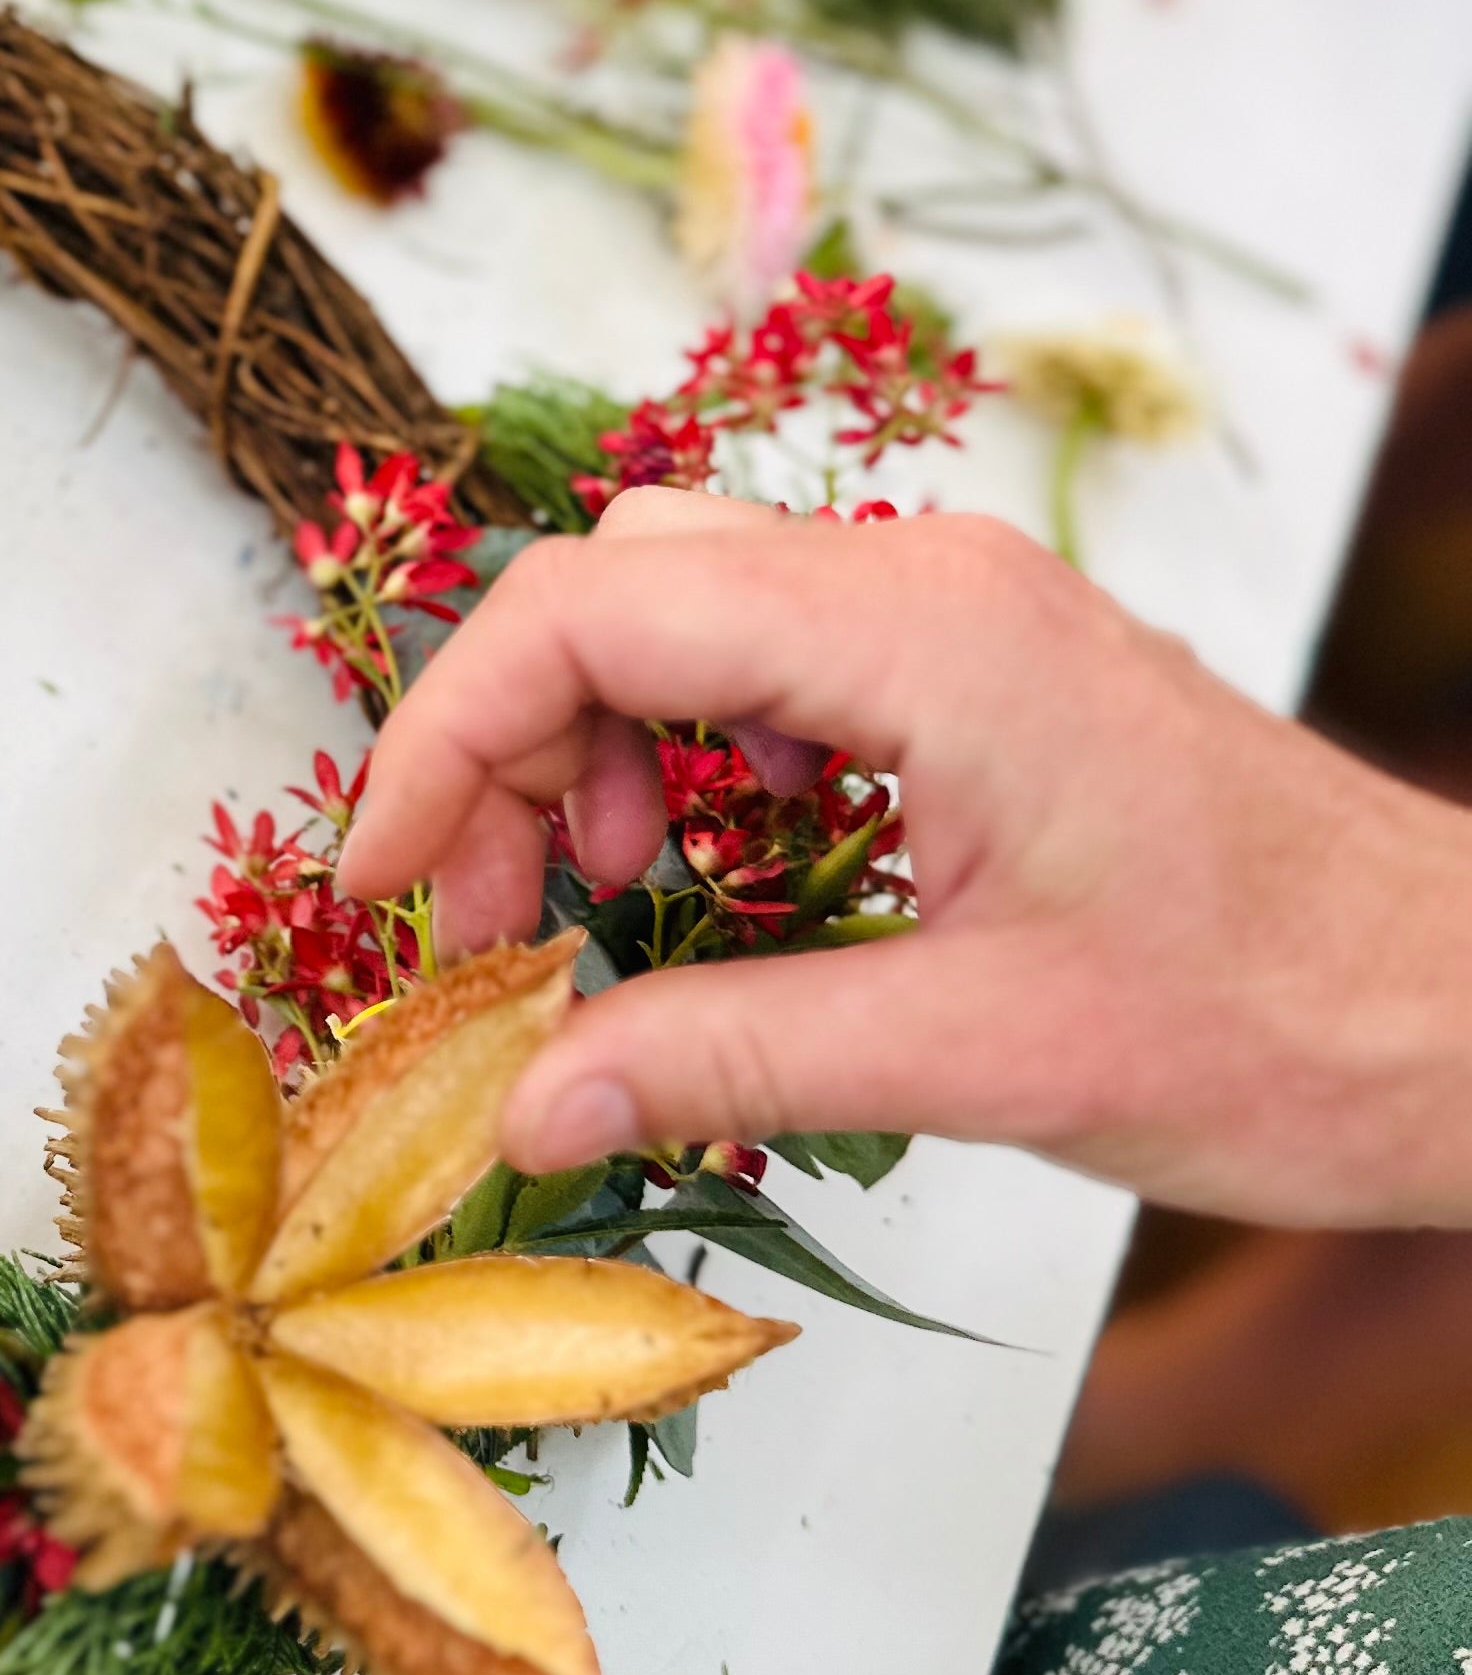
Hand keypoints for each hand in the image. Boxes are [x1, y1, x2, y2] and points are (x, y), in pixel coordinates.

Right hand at [334, 487, 1471, 1228]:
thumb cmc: (1281, 1023)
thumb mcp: (979, 1057)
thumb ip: (730, 1056)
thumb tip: (526, 1095)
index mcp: (918, 631)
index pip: (589, 610)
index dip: (447, 737)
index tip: (393, 889)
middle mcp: (925, 579)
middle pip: (616, 585)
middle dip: (509, 744)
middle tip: (496, 926)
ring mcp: (958, 611)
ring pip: (684, 609)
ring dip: (599, 749)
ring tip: (604, 908)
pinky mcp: (983, 666)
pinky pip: (772, 656)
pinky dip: (694, 754)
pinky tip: (723, 882)